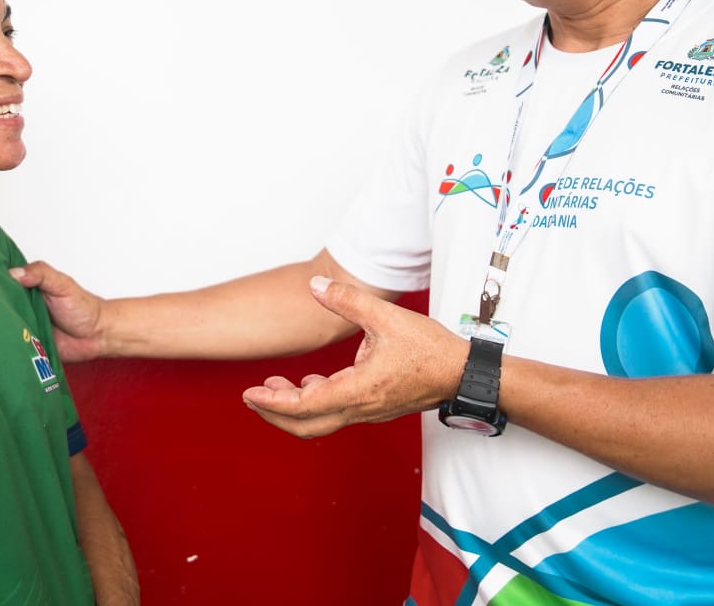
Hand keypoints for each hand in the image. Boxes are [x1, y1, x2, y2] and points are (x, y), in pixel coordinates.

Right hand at [10, 260, 108, 361]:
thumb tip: (14, 273)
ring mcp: (23, 326)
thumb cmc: (84, 307)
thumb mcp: (62, 284)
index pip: (2, 282)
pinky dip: (5, 346)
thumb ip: (41, 274)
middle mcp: (23, 306)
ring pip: (1, 326)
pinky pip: (11, 346)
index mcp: (28, 288)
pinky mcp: (26, 346)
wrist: (98, 336)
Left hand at [241, 276, 469, 437]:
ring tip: (275, 386)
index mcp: (358, 391)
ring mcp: (369, 412)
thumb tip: (317, 286)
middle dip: (274, 414)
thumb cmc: (431, 350)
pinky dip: (316, 402)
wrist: (463, 374)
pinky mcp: (376, 407)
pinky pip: (337, 413)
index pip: (304, 406)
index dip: (272, 403)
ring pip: (322, 421)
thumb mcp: (386, 317)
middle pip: (306, 426)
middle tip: (252, 397)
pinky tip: (310, 382)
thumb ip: (348, 300)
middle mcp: (361, 408)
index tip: (250, 394)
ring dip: (295, 408)